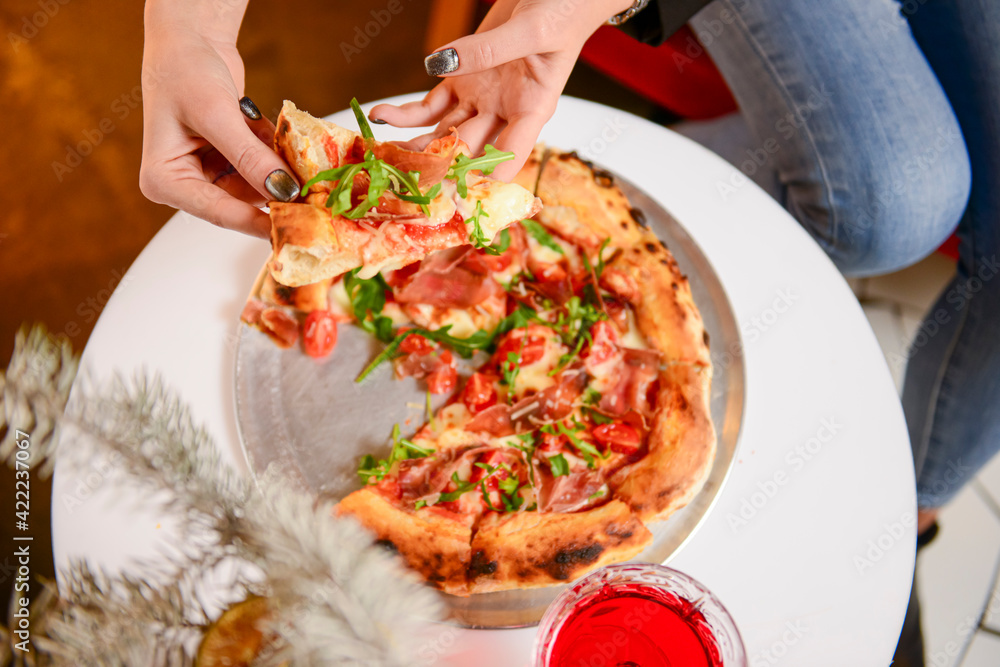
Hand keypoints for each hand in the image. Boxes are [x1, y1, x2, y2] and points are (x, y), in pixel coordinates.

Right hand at [138, 0, 297, 237]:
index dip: (256, 222)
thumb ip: (249, 156)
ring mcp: (210, 173)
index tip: (290, 231)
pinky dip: (276, 155)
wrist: (192, 39)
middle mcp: (186, 182)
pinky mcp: (231, 162)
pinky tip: (276, 136)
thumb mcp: (216, 114)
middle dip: (275, 193)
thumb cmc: (184, 69)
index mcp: (164, 180)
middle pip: (239, 203)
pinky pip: (262, 170)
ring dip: (279, 171)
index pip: (217, 212)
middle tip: (312, 199)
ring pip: (257, 186)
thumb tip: (283, 189)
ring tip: (296, 156)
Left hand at [369, 0, 631, 181]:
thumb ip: (491, 49)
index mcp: (533, 109)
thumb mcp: (534, 30)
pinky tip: (383, 115)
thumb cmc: (562, 11)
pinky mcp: (462, 80)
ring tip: (385, 154)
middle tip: (406, 177)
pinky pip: (430, 105)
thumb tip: (444, 64)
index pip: (511, 156)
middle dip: (438, 166)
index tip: (456, 188)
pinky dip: (407, 113)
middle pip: (469, 150)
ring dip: (416, 146)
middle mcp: (506, 112)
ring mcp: (482, 99)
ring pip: (444, 134)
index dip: (485, 177)